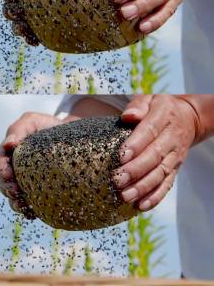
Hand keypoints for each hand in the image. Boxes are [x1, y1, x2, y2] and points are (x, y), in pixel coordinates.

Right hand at [0, 112, 63, 217]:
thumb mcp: (32, 121)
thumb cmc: (48, 126)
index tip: (7, 174)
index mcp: (10, 153)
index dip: (1, 170)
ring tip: (23, 205)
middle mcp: (16, 169)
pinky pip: (32, 205)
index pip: (0, 163)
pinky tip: (33, 213)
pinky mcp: (40, 192)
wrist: (72, 135)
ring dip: (15, 203)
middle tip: (15, 191)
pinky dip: (29, 211)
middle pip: (4, 183)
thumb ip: (18, 129)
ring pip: (14, 197)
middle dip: (6, 188)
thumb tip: (9, 143)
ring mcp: (27, 182)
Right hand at [1, 0, 50, 43]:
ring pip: (17, 24)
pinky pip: (32, 34)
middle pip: (8, 10)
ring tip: (23, 30)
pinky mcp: (39, 23)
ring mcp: (28, 14)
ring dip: (18, 28)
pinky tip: (36, 41)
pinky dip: (31, 38)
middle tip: (17, 12)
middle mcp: (18, 1)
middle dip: (10, 13)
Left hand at [113, 95, 197, 210]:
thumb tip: (128, 116)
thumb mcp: (150, 99)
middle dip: (135, 170)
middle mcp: (171, 139)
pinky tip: (141, 206)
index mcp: (163, 119)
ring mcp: (174, 156)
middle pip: (154, 157)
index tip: (120, 156)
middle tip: (116, 180)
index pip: (149, 132)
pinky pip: (167, 184)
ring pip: (160, 174)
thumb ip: (138, 105)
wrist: (190, 118)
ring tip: (125, 196)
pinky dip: (155, 196)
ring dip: (143, 187)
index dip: (136, 145)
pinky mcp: (175, 169)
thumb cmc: (159, 108)